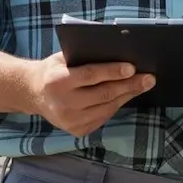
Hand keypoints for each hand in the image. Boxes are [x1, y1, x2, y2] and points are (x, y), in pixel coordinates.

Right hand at [25, 53, 154, 136]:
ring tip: (143, 85)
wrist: (33, 93)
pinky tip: (126, 95)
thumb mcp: (64, 57)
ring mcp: (70, 121)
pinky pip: (104, 117)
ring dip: (127, 95)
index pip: (91, 75)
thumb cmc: (54, 69)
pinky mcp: (76, 131)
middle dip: (130, 85)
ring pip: (107, 107)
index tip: (133, 67)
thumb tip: (119, 51)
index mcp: (58, 81)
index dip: (113, 71)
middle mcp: (64, 103)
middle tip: (149, 78)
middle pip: (104, 93)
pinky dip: (117, 105)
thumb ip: (86, 56)